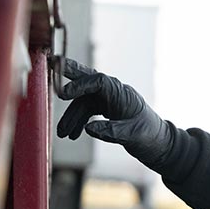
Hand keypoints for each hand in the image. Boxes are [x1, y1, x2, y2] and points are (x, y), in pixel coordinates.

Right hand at [55, 58, 173, 167]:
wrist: (159, 143)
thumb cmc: (150, 136)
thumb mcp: (132, 135)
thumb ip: (111, 131)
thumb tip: (88, 128)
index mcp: (122, 94)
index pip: (99, 82)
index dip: (80, 85)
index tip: (63, 94)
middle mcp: (114, 93)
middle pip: (88, 79)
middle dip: (69, 75)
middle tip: (50, 65)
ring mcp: (109, 100)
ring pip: (83, 102)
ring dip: (71, 116)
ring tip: (62, 134)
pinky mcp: (106, 109)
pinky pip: (86, 111)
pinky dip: (77, 122)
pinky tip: (72, 135)